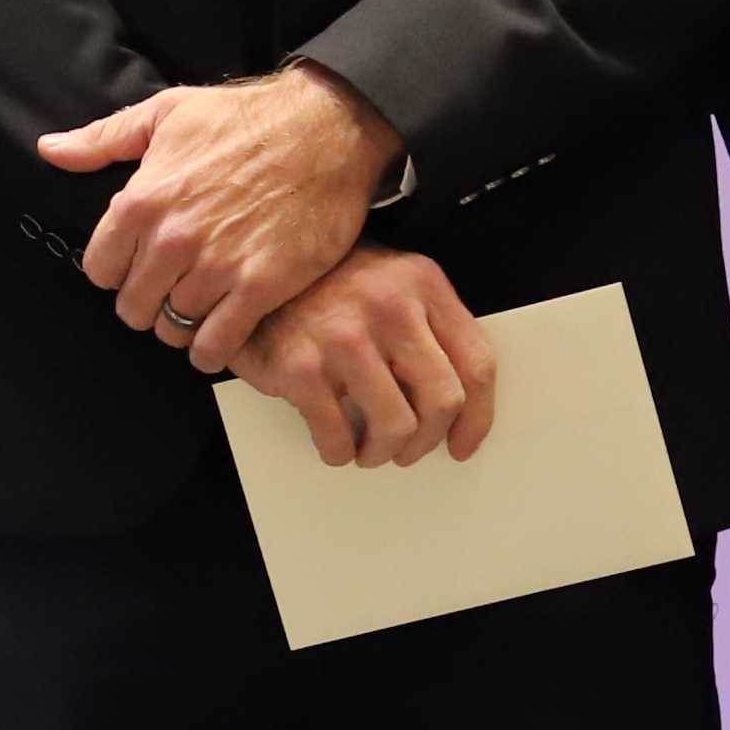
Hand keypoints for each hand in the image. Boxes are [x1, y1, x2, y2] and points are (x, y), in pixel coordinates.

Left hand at [41, 66, 397, 371]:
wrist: (328, 129)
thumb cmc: (246, 117)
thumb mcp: (167, 112)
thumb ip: (103, 139)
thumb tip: (51, 150)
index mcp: (141, 201)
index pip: (99, 269)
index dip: (116, 270)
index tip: (136, 264)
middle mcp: (172, 239)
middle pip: (133, 307)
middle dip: (146, 302)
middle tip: (169, 290)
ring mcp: (216, 267)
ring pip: (172, 328)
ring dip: (181, 325)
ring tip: (197, 308)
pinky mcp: (260, 288)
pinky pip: (216, 344)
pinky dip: (211, 349)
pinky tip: (218, 335)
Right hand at [229, 248, 495, 468]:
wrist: (253, 276)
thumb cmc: (325, 286)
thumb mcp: (390, 283)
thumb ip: (427, 325)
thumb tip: (453, 403)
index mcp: (422, 283)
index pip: (476, 363)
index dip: (477, 418)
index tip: (462, 444)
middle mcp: (389, 306)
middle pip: (442, 401)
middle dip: (427, 441)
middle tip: (409, 450)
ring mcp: (344, 337)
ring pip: (395, 427)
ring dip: (383, 452)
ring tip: (368, 449)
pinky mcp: (301, 367)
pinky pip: (337, 437)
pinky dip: (339, 453)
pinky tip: (335, 443)